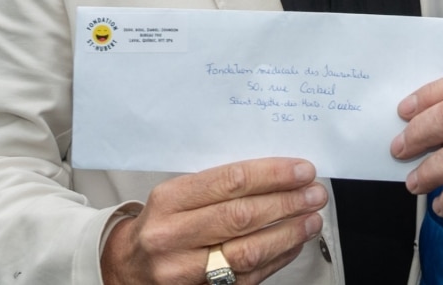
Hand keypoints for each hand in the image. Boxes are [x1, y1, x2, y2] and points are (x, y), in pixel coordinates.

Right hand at [101, 157, 326, 283]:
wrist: (127, 267)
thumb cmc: (163, 222)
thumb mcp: (177, 195)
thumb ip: (220, 184)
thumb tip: (280, 173)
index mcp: (169, 200)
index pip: (229, 182)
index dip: (272, 175)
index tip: (302, 169)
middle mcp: (172, 236)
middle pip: (241, 216)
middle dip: (286, 202)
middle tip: (315, 193)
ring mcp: (184, 271)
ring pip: (248, 251)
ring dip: (289, 233)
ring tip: (312, 218)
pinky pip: (250, 276)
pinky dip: (278, 258)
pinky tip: (294, 242)